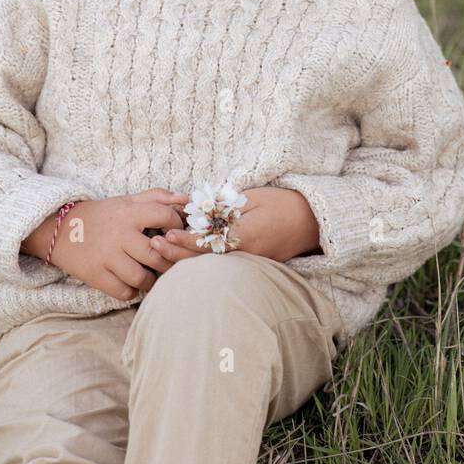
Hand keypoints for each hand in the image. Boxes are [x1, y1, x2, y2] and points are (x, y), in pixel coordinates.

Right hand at [50, 188, 190, 299]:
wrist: (61, 230)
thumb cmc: (104, 216)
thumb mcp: (127, 201)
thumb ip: (157, 197)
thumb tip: (186, 198)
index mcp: (129, 213)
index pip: (166, 217)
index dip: (176, 227)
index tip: (173, 234)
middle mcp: (119, 234)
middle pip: (157, 254)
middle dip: (167, 261)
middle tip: (165, 262)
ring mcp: (107, 256)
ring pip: (142, 277)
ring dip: (150, 280)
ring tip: (148, 274)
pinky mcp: (96, 275)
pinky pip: (124, 291)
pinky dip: (132, 290)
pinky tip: (130, 282)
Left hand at [147, 186, 320, 265]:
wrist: (311, 222)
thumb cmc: (282, 203)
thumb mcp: (254, 197)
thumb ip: (227, 205)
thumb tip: (199, 209)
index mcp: (245, 236)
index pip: (208, 241)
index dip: (185, 240)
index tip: (165, 235)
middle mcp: (244, 254)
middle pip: (204, 259)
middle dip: (176, 254)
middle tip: (152, 246)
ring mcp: (247, 263)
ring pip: (210, 266)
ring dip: (184, 261)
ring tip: (160, 253)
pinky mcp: (250, 266)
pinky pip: (221, 266)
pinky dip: (201, 263)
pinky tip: (182, 260)